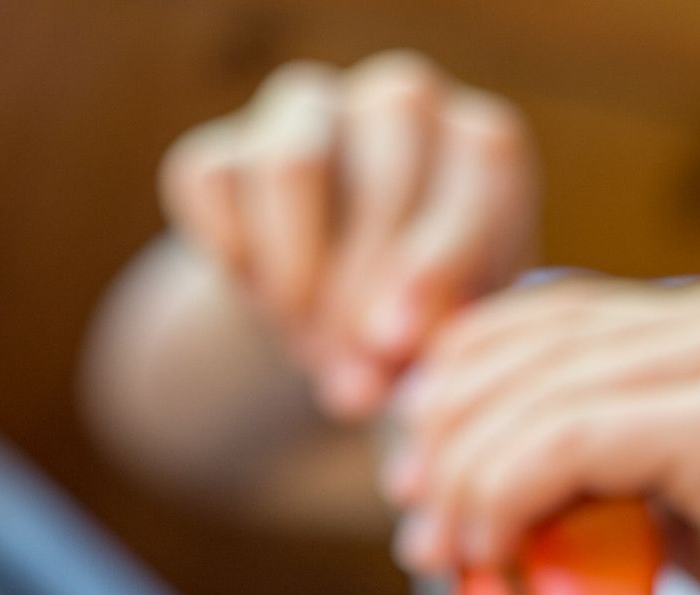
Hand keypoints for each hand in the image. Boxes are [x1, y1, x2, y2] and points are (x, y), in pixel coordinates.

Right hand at [158, 53, 536, 418]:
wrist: (328, 326)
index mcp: (480, 146)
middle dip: (365, 293)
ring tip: (311, 350)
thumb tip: (363, 385)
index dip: (440, 258)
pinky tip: (264, 304)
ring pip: (294, 167)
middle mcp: (403, 105)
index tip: (401, 341)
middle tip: (353, 378)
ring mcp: (310, 111)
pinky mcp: (224, 145)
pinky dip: (236, 259)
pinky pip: (218, 184)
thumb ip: (420, 361)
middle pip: (386, 176)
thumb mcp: (439, 350)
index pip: (481, 163)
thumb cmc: (412, 331)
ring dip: (297, 278)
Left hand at [384, 266, 699, 594]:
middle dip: (445, 435)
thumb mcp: (672, 500)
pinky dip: (505, 497)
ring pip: (538, 396)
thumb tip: (462, 469)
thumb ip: (594, 460)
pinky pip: (569, 444)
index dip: (459, 386)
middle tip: (413, 522)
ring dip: (464, 480)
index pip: (547, 314)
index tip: (416, 477)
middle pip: (530, 345)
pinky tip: (488, 552)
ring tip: (438, 552)